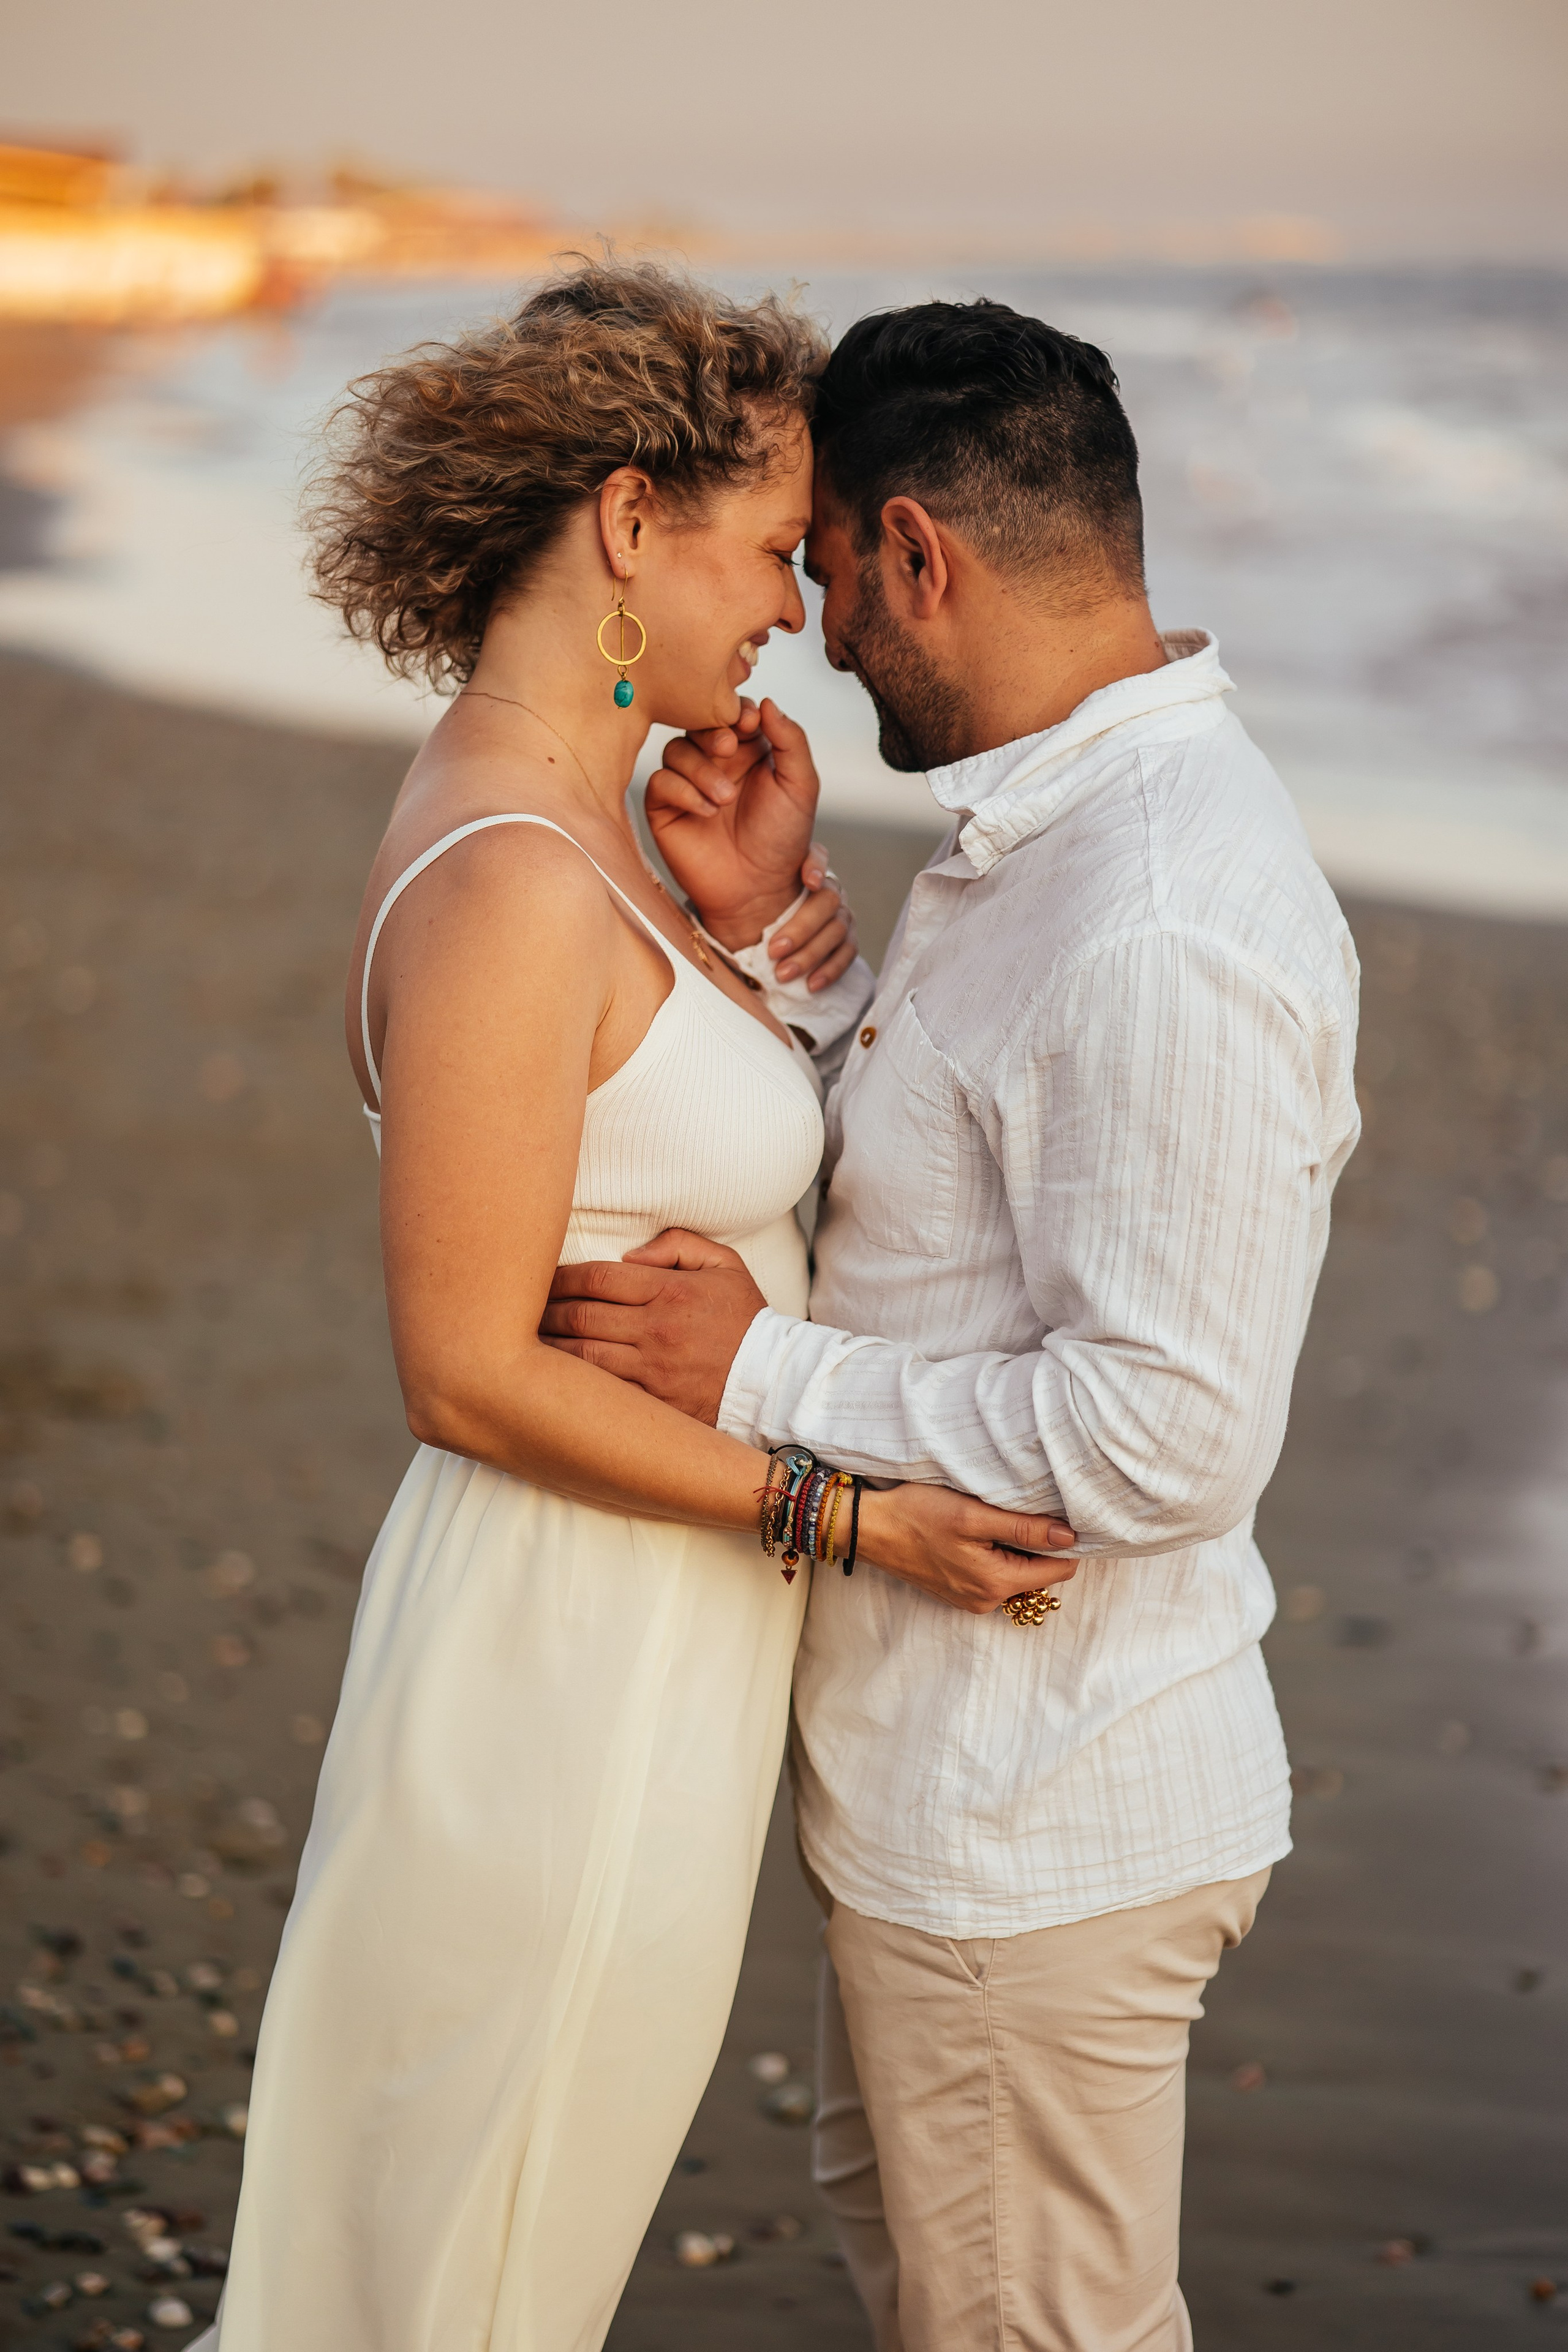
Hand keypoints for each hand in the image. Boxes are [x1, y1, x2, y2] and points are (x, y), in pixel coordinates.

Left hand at [540, 1231, 763, 1425]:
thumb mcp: (726, 1265)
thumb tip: (631, 1253)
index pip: (597, 1277)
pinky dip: (573, 1383)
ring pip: (581, 1357)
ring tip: (527, 1340)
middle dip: (544, 1310)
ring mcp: (653, 1372)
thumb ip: (678, 1244)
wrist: (775, 1382)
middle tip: (523, 1308)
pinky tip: (552, 1377)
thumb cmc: (746, 1320)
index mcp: (671, 1292)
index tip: (541, 1277)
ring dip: (548, 1347)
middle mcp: (657, 1331)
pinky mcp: (654, 1406)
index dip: (560, 1276)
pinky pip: (601, 1392)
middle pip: (580, 1315)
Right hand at [648, 699, 856, 989]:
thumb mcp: (800, 786)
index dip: (736, 711)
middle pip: (698, 724)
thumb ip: (791, 741)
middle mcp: (715, 762)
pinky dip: (682, 791)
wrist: (759, 890)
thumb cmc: (783, 840)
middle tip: (728, 748)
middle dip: (712, 731)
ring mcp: (687, 784)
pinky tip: (706, 812)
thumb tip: (767, 702)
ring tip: (725, 799)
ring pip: (676, 750)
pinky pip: (659, 782)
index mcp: (748, 750)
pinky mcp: (665, 808)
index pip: (732, 713)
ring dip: (700, 769)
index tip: (749, 723)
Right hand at [856, 1485, 1078, 1614]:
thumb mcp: (973, 1514)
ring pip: (1018, 1573)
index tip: (1056, 1512)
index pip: (1059, 1569)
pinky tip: (980, 1531)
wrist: (869, 1529)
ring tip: (997, 1517)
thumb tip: (1070, 1536)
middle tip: (1024, 1508)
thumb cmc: (917, 1515)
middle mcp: (987, 1600)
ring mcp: (972, 1599)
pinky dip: (997, 1554)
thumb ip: (1024, 1528)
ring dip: (1017, 1548)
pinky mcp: (959, 1591)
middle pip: (1040, 1573)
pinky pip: (995, 1575)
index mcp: (996, 1584)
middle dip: (1040, 1544)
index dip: (1065, 1540)